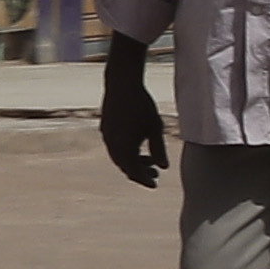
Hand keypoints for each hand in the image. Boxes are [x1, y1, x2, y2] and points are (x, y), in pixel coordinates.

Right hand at [98, 50, 166, 192]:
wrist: (122, 84)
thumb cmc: (142, 105)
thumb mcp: (155, 128)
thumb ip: (158, 149)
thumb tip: (164, 167)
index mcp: (124, 149)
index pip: (134, 172)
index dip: (145, 180)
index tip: (154, 185)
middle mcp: (112, 146)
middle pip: (125, 166)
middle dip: (140, 172)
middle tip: (155, 174)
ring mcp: (107, 137)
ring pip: (119, 157)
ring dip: (133, 161)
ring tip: (148, 159)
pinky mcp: (105, 129)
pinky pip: (115, 147)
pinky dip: (126, 151)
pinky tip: (136, 145)